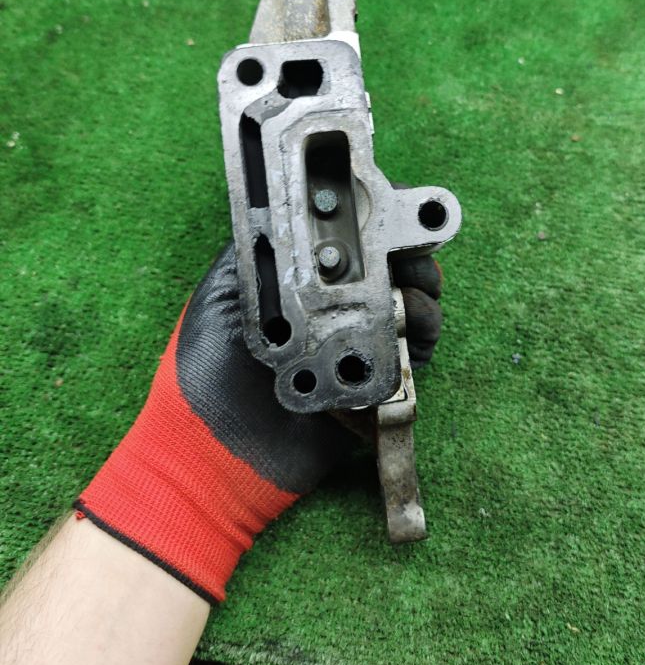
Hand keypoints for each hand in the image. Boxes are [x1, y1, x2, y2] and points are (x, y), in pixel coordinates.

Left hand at [76, 242, 443, 601]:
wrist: (211, 455)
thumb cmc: (202, 373)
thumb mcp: (220, 297)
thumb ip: (255, 252)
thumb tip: (298, 209)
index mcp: (297, 283)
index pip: (348, 240)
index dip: (375, 221)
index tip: (390, 213)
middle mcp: (332, 311)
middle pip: (390, 270)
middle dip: (409, 255)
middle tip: (412, 256)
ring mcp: (355, 349)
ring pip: (409, 310)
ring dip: (422, 295)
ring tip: (414, 294)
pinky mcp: (373, 389)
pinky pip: (412, 360)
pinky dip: (421, 339)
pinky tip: (414, 329)